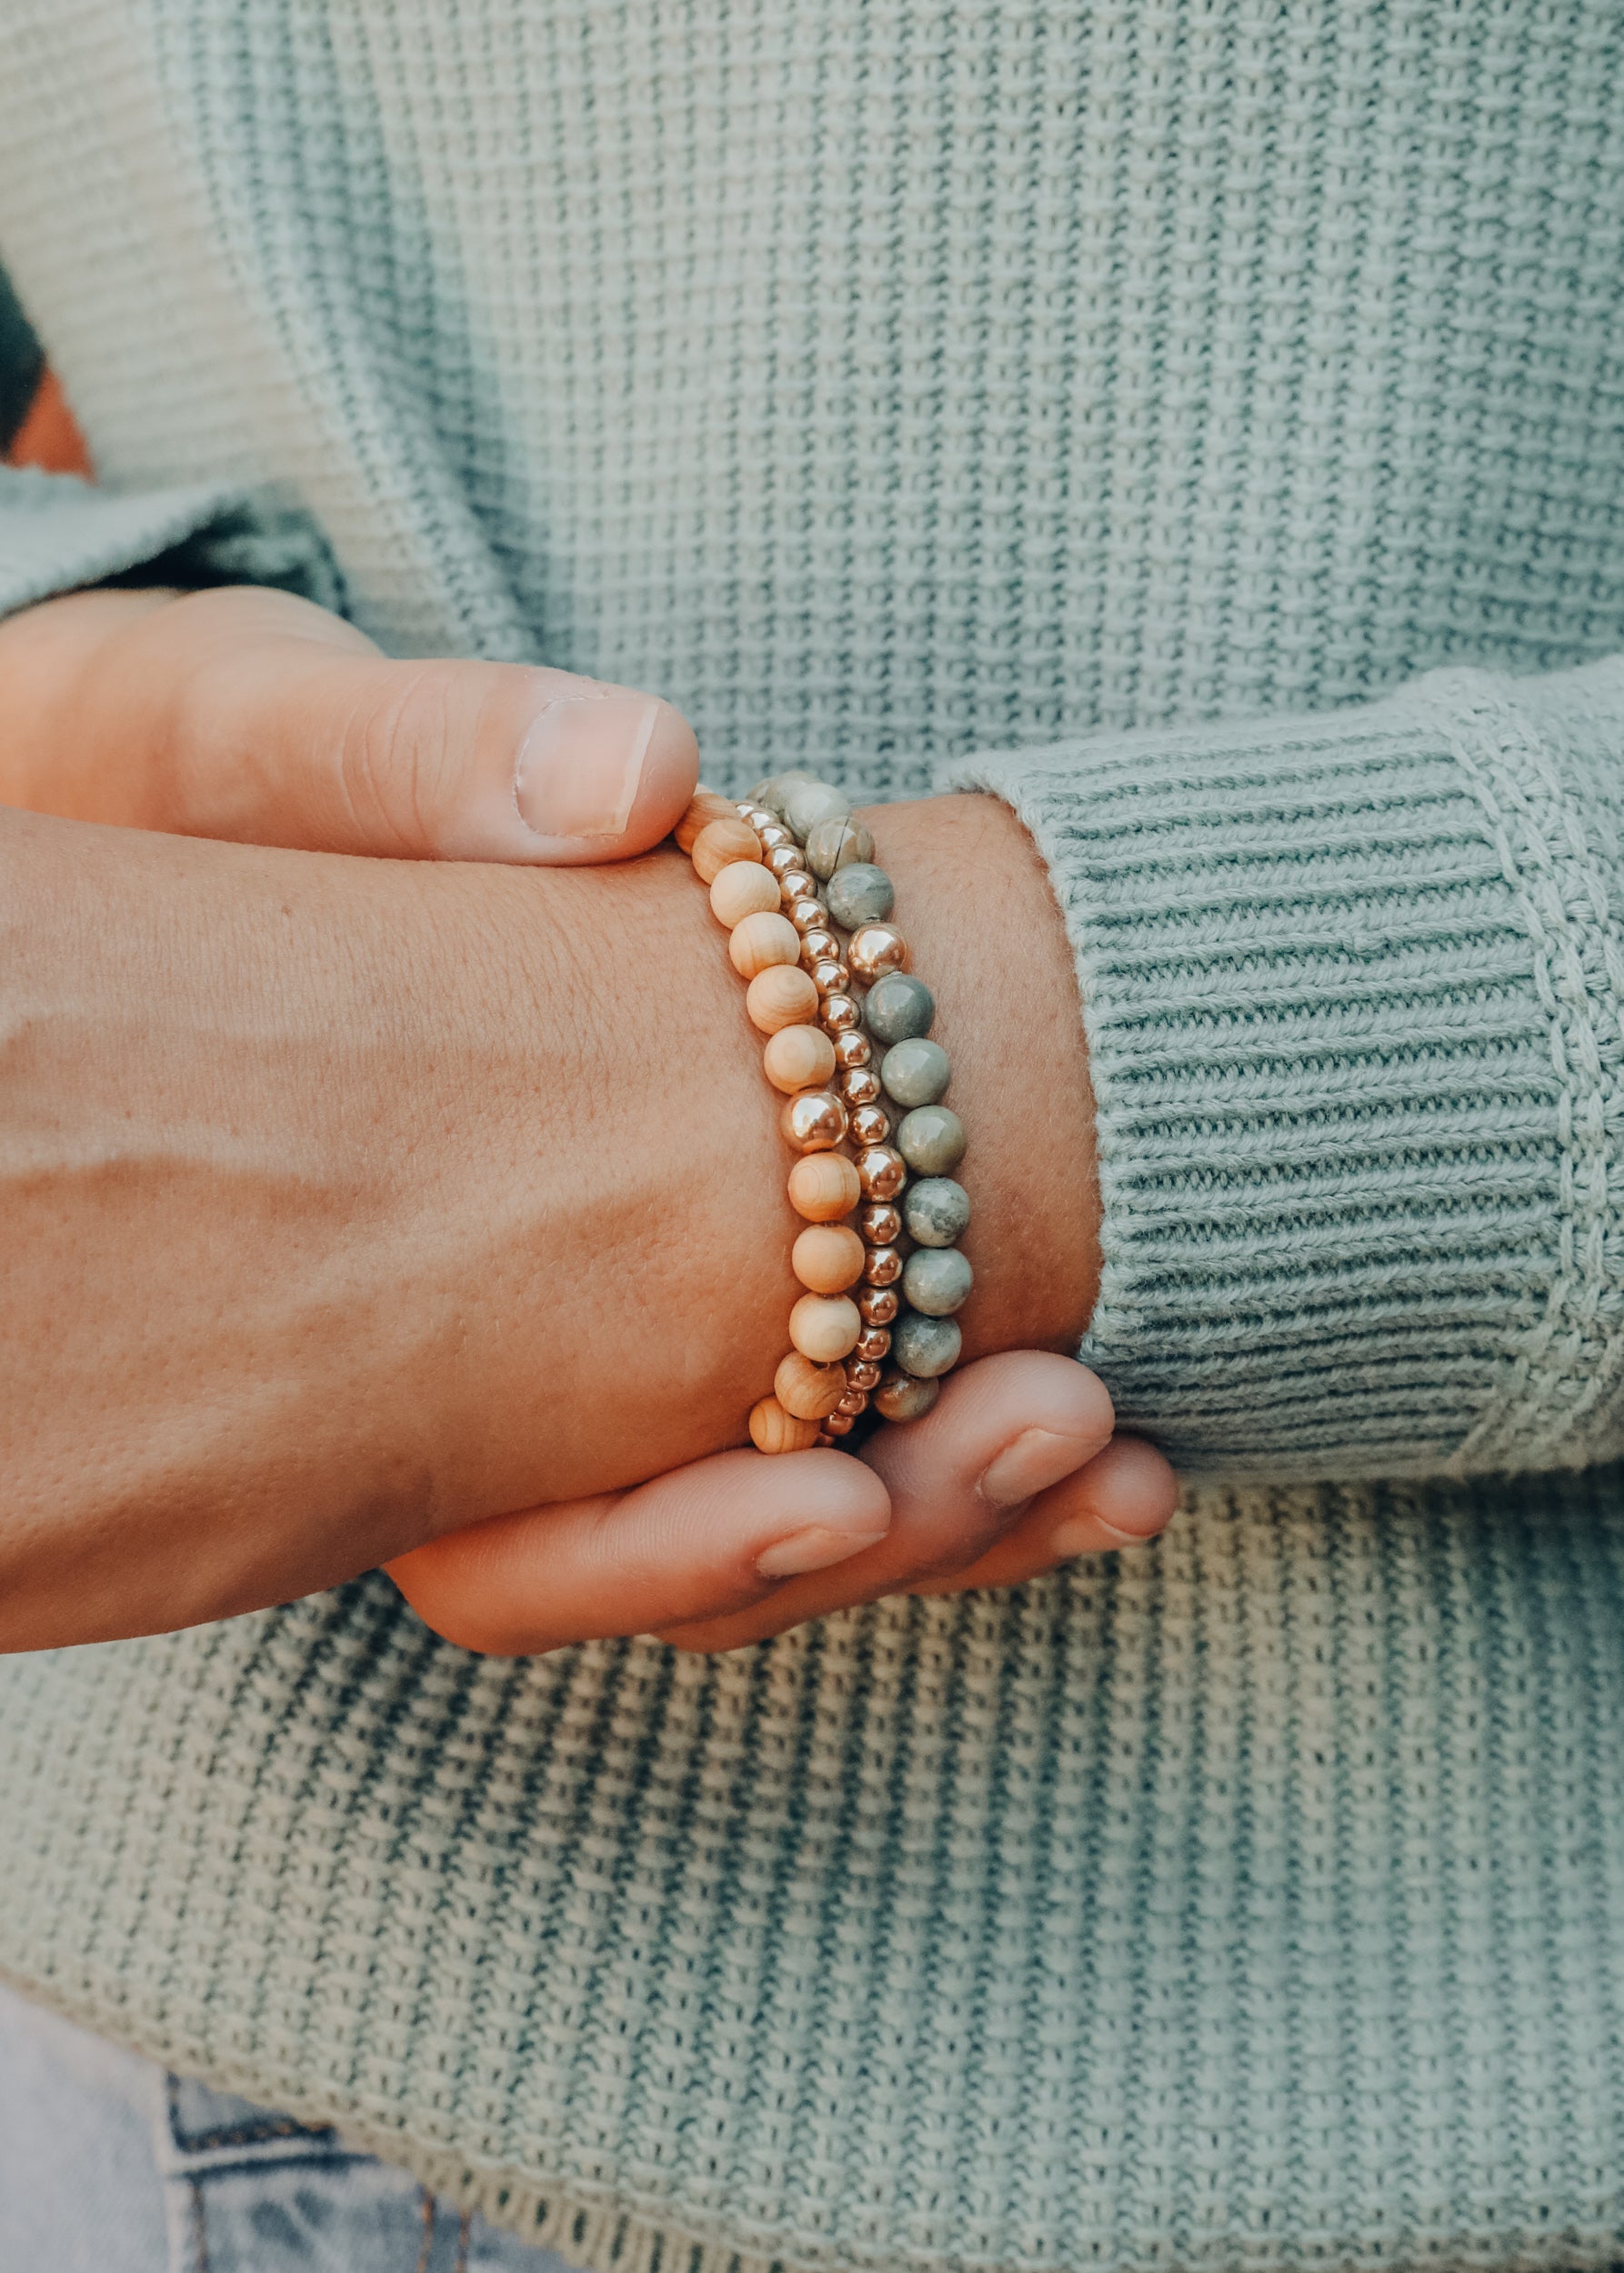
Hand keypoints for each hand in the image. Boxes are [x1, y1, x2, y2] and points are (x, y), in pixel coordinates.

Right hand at [0, 584, 1175, 1654]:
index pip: (502, 1543)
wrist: (190, 802)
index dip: (666, 1550)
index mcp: (346, 1335)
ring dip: (967, 1502)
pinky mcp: (694, 1266)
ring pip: (776, 1510)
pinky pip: (831, 1408)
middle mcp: (470, 1380)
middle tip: (1066, 1422)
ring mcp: (586, 1341)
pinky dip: (965, 1409)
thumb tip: (632, 768)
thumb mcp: (260, 746)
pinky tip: (1111, 1411)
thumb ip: (415, 762)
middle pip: (679, 1552)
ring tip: (1125, 1450)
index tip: (843, 1504)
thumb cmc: (199, 777)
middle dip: (893, 1518)